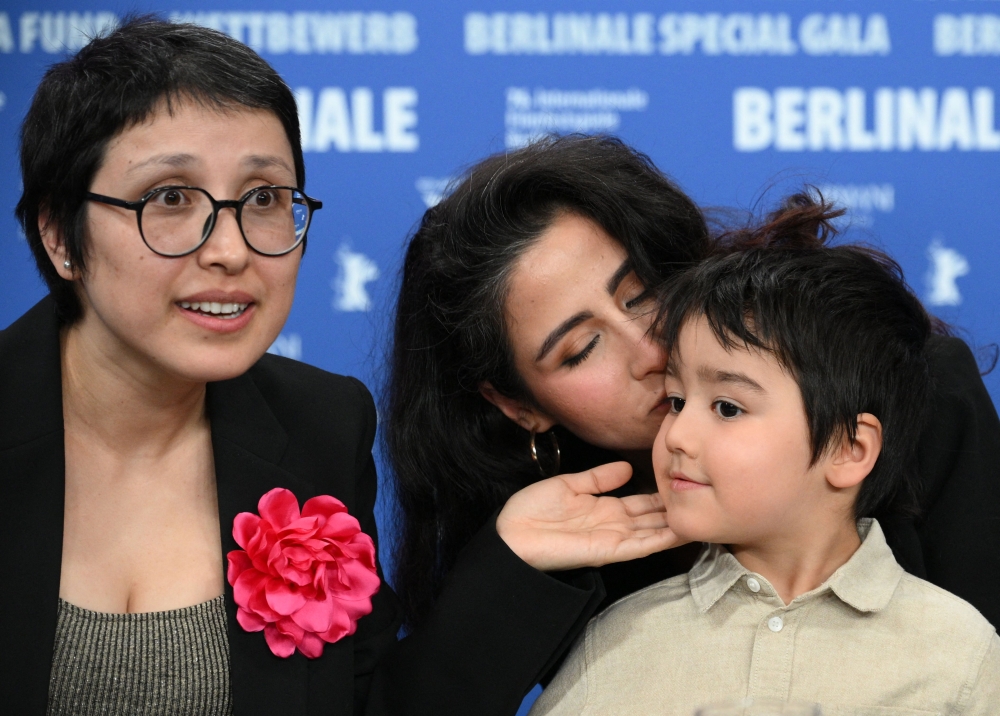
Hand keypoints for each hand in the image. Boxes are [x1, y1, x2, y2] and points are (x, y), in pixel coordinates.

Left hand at [495, 461, 687, 571]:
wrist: (511, 534)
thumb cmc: (531, 511)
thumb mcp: (569, 485)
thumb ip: (599, 478)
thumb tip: (627, 467)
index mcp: (604, 509)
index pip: (641, 503)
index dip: (662, 495)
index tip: (685, 484)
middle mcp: (612, 525)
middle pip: (652, 518)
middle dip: (675, 510)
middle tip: (703, 499)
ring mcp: (611, 539)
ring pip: (652, 533)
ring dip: (675, 526)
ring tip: (702, 516)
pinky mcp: (606, 552)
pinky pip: (638, 546)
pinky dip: (659, 540)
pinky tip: (679, 532)